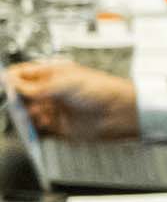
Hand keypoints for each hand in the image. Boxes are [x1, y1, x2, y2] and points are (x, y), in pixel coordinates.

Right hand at [4, 59, 140, 141]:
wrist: (120, 112)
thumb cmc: (101, 90)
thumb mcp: (64, 83)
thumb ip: (36, 86)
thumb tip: (12, 83)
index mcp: (53, 74)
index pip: (23, 74)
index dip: (11, 78)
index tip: (3, 84)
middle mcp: (51, 91)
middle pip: (21, 94)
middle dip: (13, 97)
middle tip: (9, 100)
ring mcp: (54, 108)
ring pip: (27, 111)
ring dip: (21, 112)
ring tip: (22, 112)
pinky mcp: (58, 126)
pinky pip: (37, 127)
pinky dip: (30, 127)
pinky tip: (31, 124)